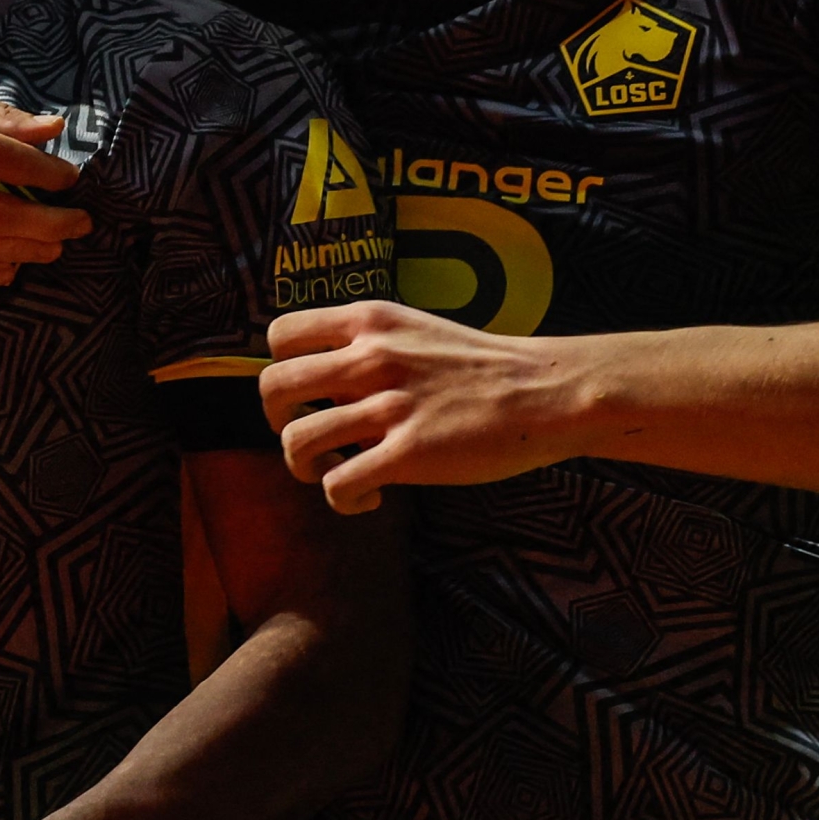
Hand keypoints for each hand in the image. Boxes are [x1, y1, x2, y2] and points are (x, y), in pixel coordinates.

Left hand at [260, 301, 582, 510]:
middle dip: (277, 421)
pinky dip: (342, 498)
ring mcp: (390, 405)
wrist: (544, 392)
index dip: (281, 369)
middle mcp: (371, 356)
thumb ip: (366, 345)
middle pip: (273, 387)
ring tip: (334, 471)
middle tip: (308, 438)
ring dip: (305, 466)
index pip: (281, 334)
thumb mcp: (414, 330)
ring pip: (297, 441)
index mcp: (370, 321)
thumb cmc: (479, 367)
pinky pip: (338, 484)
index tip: (305, 394)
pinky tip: (369, 495)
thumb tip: (320, 377)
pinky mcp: (409, 453)